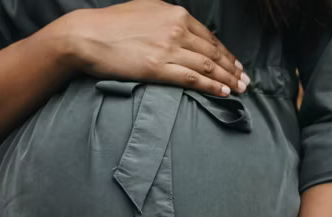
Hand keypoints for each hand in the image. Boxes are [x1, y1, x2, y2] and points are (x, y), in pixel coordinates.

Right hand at [43, 0, 250, 96]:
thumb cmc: (110, 25)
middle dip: (232, 67)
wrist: (85, 35)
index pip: (209, 36)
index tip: (235, 63)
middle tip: (246, 80)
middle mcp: (176, 29)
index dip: (225, 52)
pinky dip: (211, 86)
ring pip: (207, 65)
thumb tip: (179, 28)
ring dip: (227, 78)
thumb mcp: (144, 10)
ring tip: (240, 89)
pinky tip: (223, 92)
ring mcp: (168, 48)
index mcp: (175, 14)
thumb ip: (165, 18)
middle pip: (213, 51)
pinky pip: (193, 78)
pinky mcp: (158, 67)